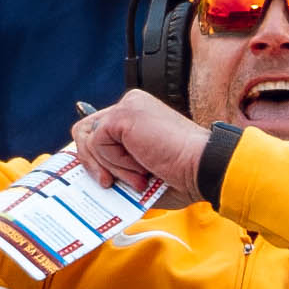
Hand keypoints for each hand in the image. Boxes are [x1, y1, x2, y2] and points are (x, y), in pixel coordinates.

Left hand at [70, 88, 210, 196]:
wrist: (203, 169)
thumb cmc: (183, 175)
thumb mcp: (142, 172)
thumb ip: (118, 168)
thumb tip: (96, 177)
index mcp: (138, 116)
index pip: (98, 131)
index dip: (95, 158)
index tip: (106, 180)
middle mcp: (131, 105)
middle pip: (85, 131)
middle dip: (92, 163)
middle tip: (110, 184)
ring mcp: (127, 107)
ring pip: (90, 139)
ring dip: (111, 166)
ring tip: (138, 176)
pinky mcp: (122, 114)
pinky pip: (98, 143)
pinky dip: (116, 163)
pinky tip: (142, 166)